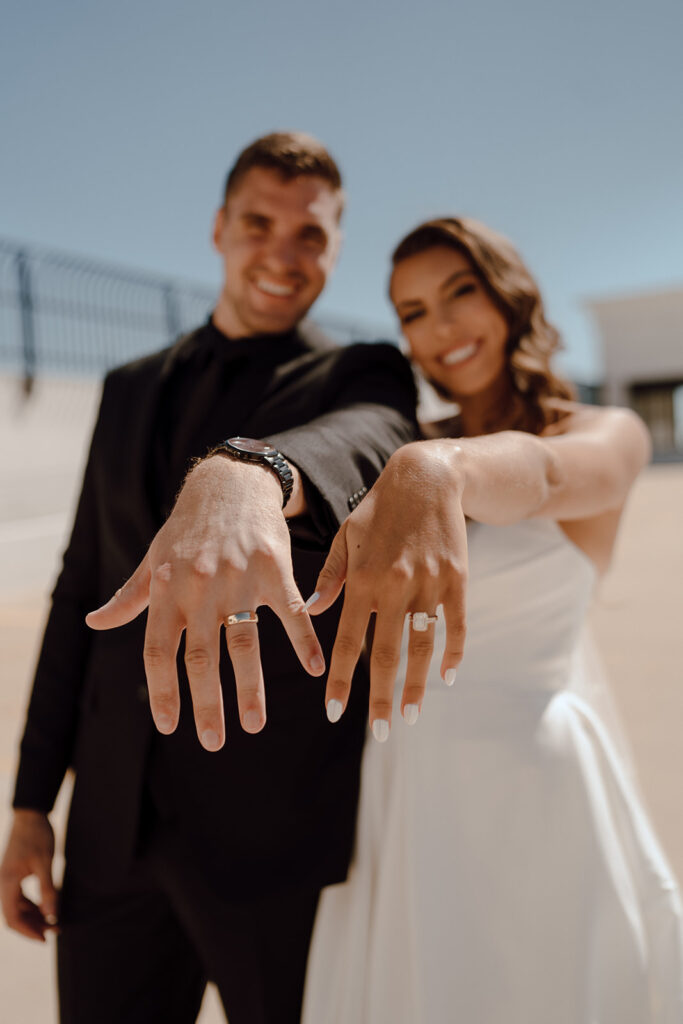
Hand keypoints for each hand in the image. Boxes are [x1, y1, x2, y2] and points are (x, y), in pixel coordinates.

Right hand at [0, 809, 57, 941]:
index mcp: (7, 883)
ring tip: (54, 921)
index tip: (45, 938)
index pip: (13, 918)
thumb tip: (51, 915)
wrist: (30, 814)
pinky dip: (33, 905)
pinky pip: (20, 897)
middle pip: (14, 915)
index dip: (28, 932)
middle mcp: (4, 884)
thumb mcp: (45, 862)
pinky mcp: (14, 875)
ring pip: (18, 907)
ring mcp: (8, 879)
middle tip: (55, 930)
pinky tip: (47, 907)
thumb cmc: (37, 835)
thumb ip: (47, 889)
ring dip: (34, 916)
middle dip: (33, 926)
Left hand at [85, 456, 324, 749]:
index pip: (158, 649)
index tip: (170, 725)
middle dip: (206, 704)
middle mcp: (200, 587)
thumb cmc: (188, 527)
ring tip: (253, 725)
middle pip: (201, 657)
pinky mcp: (275, 569)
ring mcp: (239, 578)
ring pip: (244, 643)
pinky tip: (317, 669)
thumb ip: (130, 597)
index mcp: (168, 590)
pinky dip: (305, 641)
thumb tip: (94, 623)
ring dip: (250, 687)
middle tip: (213, 743)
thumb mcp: (154, 559)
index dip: (163, 690)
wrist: (232, 483)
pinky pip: (291, 612)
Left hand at [311, 441, 466, 738]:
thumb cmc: (379, 510)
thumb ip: (331, 577)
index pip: (349, 642)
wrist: (427, 477)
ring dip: (419, 685)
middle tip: (382, 731)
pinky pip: (456, 625)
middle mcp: (394, 587)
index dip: (342, 680)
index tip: (334, 712)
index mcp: (362, 580)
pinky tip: (448, 676)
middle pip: (387, 654)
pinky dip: (454, 652)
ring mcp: (428, 584)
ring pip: (423, 646)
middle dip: (382, 698)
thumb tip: (314, 613)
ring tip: (413, 714)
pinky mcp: (456, 579)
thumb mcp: (346, 537)